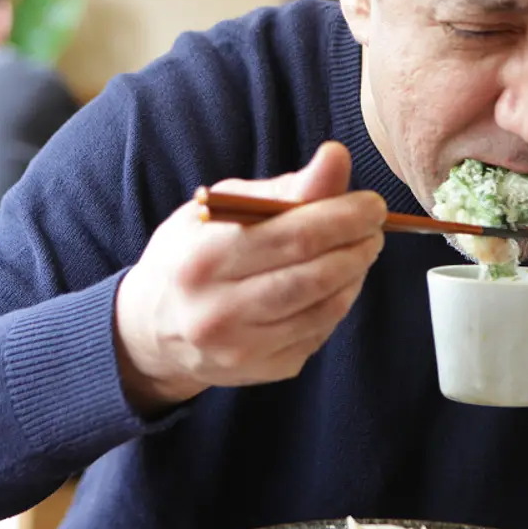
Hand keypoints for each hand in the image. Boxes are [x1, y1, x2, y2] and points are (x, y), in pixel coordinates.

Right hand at [114, 142, 386, 413]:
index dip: (343, 217)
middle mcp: (219, 310)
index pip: (292, 236)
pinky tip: (336, 284)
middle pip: (313, 275)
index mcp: (203, 258)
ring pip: (324, 308)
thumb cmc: (191, 255)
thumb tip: (337, 157)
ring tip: (360, 250)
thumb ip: (283, 189)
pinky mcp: (264, 371)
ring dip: (355, 274)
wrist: (152, 330)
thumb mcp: (219, 210)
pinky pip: (320, 333)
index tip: (372, 203)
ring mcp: (243, 348)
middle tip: (375, 226)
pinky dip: (338, 304)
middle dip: (358, 245)